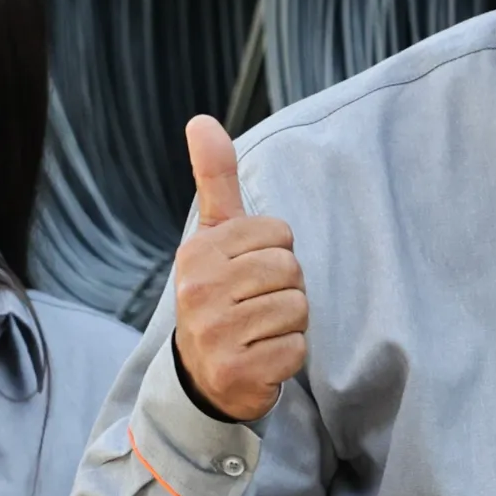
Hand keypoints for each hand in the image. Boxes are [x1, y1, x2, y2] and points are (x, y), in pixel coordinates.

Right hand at [171, 116, 306, 421]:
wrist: (200, 375)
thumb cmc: (218, 293)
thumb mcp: (213, 236)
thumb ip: (215, 179)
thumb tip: (201, 119)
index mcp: (197, 252)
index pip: (279, 234)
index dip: (275, 253)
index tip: (248, 273)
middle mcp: (198, 291)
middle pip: (291, 270)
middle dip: (285, 288)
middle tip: (256, 305)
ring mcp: (215, 333)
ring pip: (298, 308)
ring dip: (289, 324)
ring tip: (259, 330)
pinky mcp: (236, 371)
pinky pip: (296, 350)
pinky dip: (288, 356)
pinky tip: (261, 357)